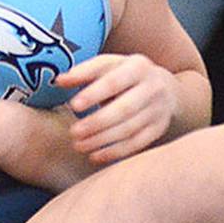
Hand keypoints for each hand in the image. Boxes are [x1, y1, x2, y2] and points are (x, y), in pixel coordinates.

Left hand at [57, 53, 178, 164]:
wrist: (163, 87)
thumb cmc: (123, 75)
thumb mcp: (107, 66)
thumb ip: (83, 73)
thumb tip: (59, 81)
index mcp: (138, 67)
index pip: (114, 81)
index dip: (94, 94)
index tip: (73, 105)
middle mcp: (152, 88)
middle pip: (124, 109)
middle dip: (97, 122)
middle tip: (74, 132)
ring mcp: (158, 110)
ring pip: (130, 129)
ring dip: (102, 140)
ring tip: (79, 145)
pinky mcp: (158, 129)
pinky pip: (136, 144)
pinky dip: (114, 152)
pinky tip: (94, 156)